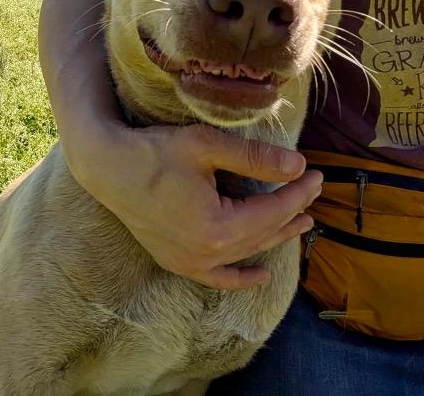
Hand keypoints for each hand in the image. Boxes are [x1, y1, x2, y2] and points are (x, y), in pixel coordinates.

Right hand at [64, 117, 322, 290]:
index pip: (272, 210)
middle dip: (292, 210)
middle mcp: (205, 253)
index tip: (316, 174)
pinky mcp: (176, 261)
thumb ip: (255, 158)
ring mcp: (189, 262)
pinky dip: (241, 277)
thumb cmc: (154, 151)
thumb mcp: (207, 146)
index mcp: (217, 227)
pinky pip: (217, 277)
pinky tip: (261, 274)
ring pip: (245, 253)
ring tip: (301, 222)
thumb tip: (297, 167)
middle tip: (313, 189)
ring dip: (275, 237)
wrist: (107, 168)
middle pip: (263, 232)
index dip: (298, 192)